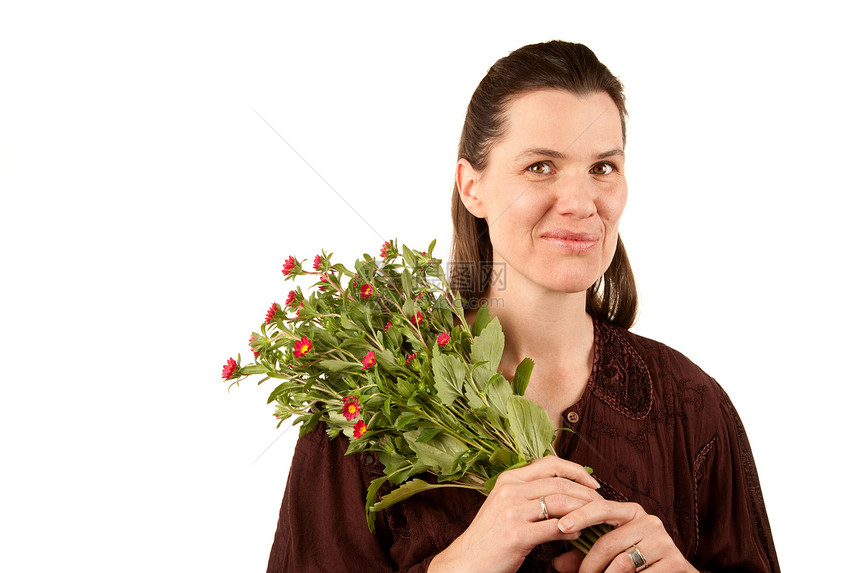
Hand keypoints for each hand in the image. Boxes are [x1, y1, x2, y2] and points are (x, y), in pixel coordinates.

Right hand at [428, 456, 601, 572]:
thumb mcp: (505, 505)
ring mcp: (512, 511)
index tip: (593, 483)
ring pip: (560, 503)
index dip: (577, 470)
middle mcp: (510, 490)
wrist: (466, 561)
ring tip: (595, 519)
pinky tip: (577, 534)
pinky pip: (554, 528)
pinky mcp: (516, 534)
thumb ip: (529, 493)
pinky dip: (571, 530)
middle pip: (560, 483)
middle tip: (602, 504)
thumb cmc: (490, 535)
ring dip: (583, 511)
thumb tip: (564, 491)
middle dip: (587, 493)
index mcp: (509, 479)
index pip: (550, 463)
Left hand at [551, 500, 697, 572]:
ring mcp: (663, 541)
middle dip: (589, 564)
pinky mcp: (674, 562)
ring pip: (622, 563)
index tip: (560, 526)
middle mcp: (649, 521)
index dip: (579, 515)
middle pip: (607, 542)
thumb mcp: (610, 554)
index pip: (601, 508)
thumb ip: (583, 555)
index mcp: (631, 512)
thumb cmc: (636, 563)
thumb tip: (556, 564)